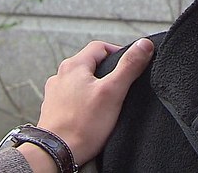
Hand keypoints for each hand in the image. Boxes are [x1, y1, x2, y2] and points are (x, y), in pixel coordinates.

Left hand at [27, 38, 153, 167]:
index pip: (100, 47)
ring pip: (80, 82)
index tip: (129, 67)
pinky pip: (72, 98)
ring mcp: (54, 93)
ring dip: (93, 88)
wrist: (57, 153)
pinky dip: (83, 103)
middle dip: (107, 73)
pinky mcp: (53, 109)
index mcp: (73, 65)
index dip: (118, 53)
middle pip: (90, 64)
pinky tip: (90, 115)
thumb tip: (144, 45)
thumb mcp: (113, 92)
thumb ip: (129, 66)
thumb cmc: (82, 125)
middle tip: (120, 88)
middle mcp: (60, 75)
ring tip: (106, 103)